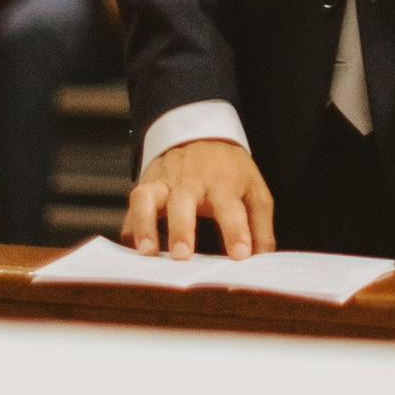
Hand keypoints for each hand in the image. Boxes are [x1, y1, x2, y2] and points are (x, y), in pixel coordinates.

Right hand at [125, 138, 275, 262]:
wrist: (200, 135)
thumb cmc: (229, 172)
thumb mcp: (254, 190)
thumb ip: (260, 226)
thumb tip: (263, 259)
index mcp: (222, 181)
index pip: (230, 206)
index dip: (236, 231)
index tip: (240, 255)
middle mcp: (189, 180)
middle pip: (183, 200)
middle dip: (181, 227)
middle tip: (182, 256)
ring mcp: (163, 181)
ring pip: (146, 198)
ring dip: (145, 225)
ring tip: (148, 253)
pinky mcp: (145, 186)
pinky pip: (132, 208)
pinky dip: (131, 228)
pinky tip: (136, 251)